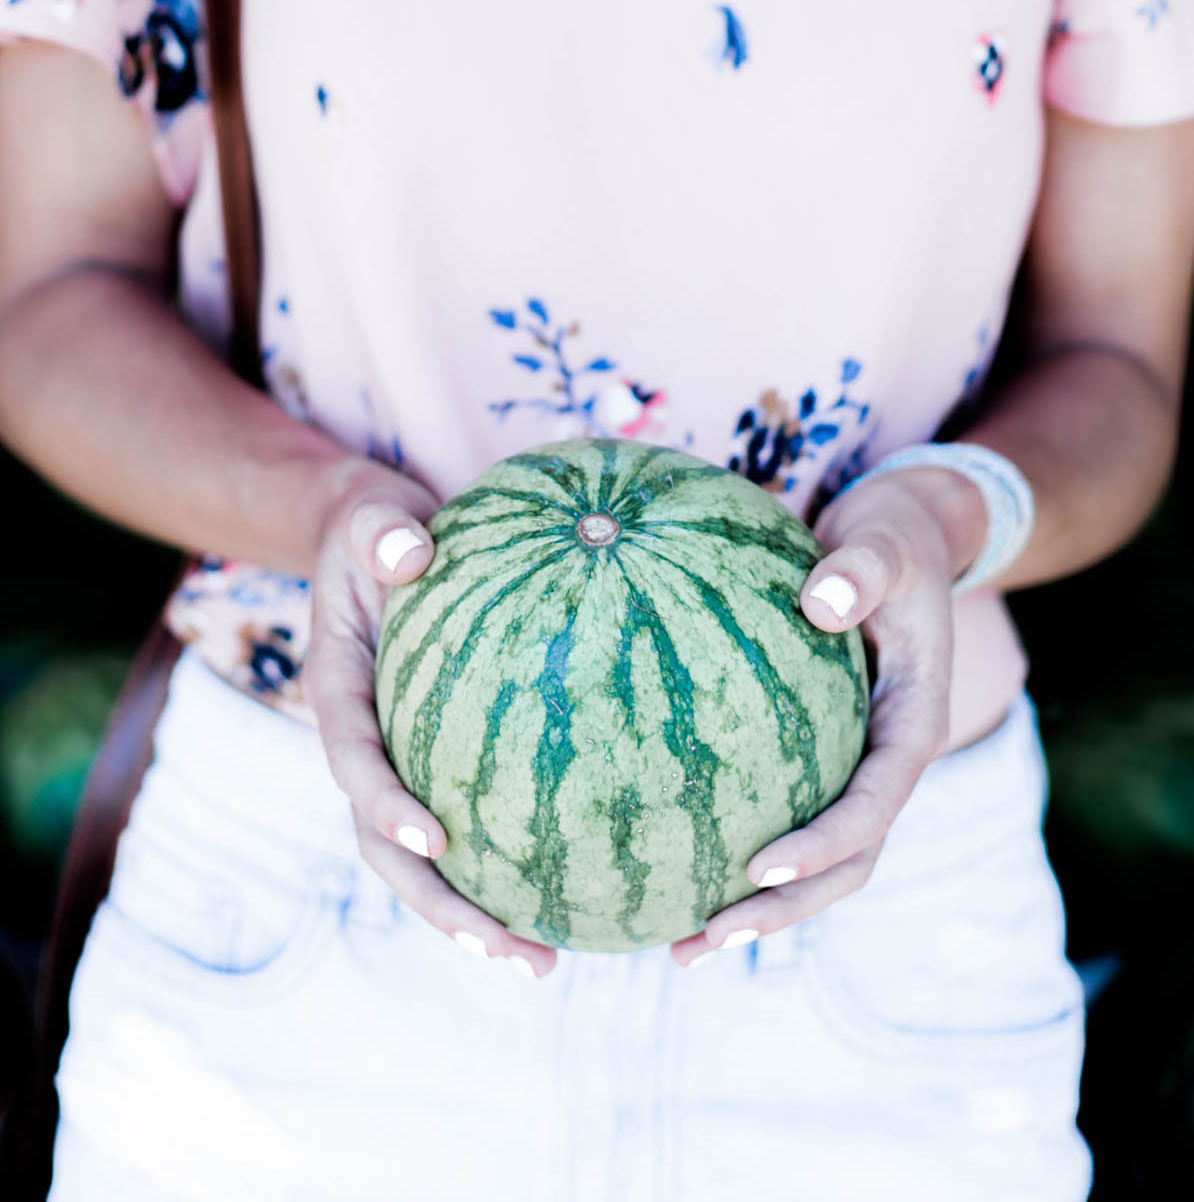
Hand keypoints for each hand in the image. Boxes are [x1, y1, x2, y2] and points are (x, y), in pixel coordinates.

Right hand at [303, 458, 557, 978]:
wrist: (374, 539)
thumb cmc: (378, 526)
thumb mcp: (371, 514)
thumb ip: (381, 529)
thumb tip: (411, 549)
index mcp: (338, 688)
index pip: (352, 756)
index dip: (383, 803)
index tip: (432, 837)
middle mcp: (363, 740)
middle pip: (385, 845)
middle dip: (438, 904)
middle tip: (507, 947)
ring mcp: (399, 759)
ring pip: (424, 859)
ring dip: (473, 915)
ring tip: (543, 960)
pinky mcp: (439, 762)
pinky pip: (473, 821)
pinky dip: (510, 864)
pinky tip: (575, 894)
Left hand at [669, 466, 985, 966]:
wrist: (906, 536)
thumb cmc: (893, 538)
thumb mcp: (886, 542)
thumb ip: (861, 569)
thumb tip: (821, 598)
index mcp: (913, 724)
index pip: (875, 805)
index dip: (824, 845)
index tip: (760, 867)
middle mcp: (889, 762)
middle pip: (846, 862)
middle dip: (783, 909)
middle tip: (706, 939)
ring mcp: (858, 768)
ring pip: (818, 862)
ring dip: (759, 908)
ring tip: (680, 945)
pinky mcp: (824, 759)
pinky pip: (784, 816)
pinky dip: (737, 851)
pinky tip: (670, 868)